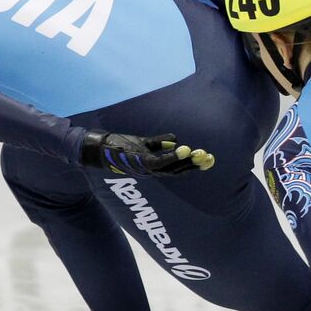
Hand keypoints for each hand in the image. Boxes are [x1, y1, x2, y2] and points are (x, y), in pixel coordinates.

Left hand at [80, 131, 215, 175]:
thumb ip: (159, 142)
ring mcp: (147, 168)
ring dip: (186, 161)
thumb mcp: (143, 143)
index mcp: (154, 168)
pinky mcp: (141, 162)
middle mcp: (151, 171)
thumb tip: (176, 139)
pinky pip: (160, 161)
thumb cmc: (120, 146)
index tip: (207, 160)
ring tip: (199, 154)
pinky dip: (172, 156)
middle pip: (177, 170)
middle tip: (210, 158)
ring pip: (170, 167)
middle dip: (193, 164)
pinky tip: (183, 149)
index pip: (177, 168)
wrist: (100, 149)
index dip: (192, 165)